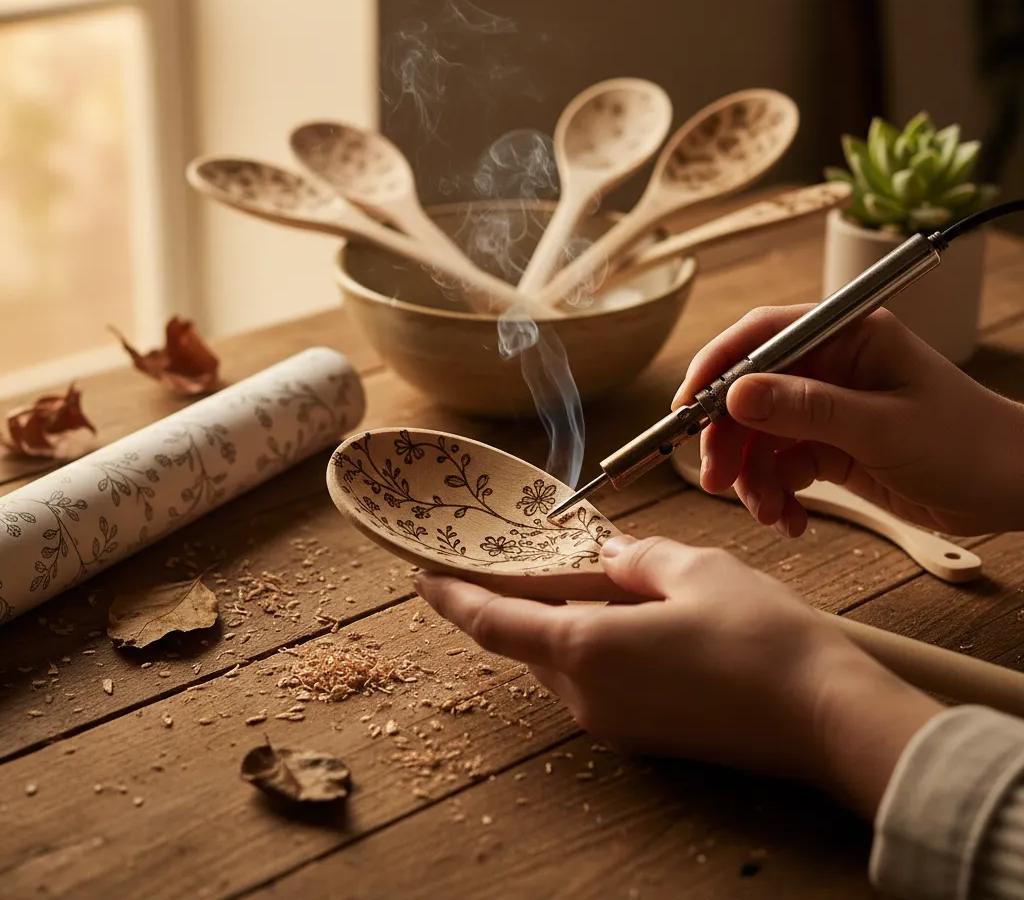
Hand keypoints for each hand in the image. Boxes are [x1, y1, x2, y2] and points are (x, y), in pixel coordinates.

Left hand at [414, 536, 940, 817]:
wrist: (825, 718)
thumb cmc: (762, 636)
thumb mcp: (694, 569)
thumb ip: (636, 558)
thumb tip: (610, 557)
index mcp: (586, 650)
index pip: (494, 623)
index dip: (453, 598)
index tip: (421, 577)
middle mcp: (587, 696)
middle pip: (527, 642)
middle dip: (518, 601)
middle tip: (522, 557)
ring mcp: (615, 724)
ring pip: (562, 662)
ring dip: (560, 622)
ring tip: (582, 578)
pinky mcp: (644, 737)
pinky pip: (595, 682)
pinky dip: (590, 646)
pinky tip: (625, 617)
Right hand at [674, 306, 1023, 535]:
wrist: (1013, 490)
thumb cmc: (968, 443)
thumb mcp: (882, 426)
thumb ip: (807, 408)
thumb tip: (736, 394)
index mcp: (845, 336)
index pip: (761, 336)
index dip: (716, 368)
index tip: (687, 409)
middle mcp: (829, 367)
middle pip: (748, 393)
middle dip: (727, 439)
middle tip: (716, 479)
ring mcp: (826, 408)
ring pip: (758, 436)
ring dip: (751, 477)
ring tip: (767, 511)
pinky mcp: (829, 446)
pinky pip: (780, 466)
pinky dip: (776, 494)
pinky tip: (789, 519)